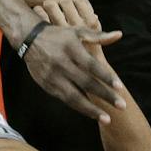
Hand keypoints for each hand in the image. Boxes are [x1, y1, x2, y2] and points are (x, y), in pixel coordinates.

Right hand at [20, 2, 123, 123]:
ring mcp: (53, 76)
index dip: (106, 77)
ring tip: (107, 119)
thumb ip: (98, 36)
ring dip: (91, 109)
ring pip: (74, 96)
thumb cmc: (59, 35)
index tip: (120, 88)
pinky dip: (79, 107)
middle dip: (104, 95)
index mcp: (71, 48)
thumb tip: (119, 35)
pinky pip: (65, 99)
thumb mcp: (77, 32)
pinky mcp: (47, 85)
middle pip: (86, 83)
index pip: (92, 65)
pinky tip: (91, 113)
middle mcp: (62, 63)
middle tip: (121, 106)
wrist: (29, 39)